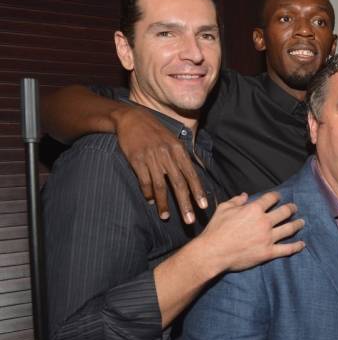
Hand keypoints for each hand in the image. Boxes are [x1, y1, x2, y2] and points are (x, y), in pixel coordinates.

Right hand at [113, 105, 206, 223]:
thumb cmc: (156, 132)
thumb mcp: (173, 140)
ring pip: (160, 186)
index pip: (191, 174)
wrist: (132, 118)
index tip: (203, 206)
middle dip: (185, 204)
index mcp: (179, 150)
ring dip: (164, 204)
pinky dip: (148, 193)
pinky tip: (151, 201)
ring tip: (165, 217)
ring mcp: (151, 157)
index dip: (198, 191)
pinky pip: (144, 180)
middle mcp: (167, 155)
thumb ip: (183, 157)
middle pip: (178, 184)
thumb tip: (194, 175)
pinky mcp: (136, 159)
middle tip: (189, 220)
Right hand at [194, 191, 304, 276]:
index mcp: (254, 209)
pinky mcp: (268, 252)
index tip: (279, 197)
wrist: (213, 252)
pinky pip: (287, 249)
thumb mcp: (223, 209)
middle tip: (294, 207)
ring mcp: (268, 238)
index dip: (276, 196)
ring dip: (297, 224)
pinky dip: (296, 246)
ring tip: (302, 222)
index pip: (270, 199)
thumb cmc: (216, 230)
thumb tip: (245, 195)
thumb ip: (236, 201)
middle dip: (291, 208)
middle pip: (284, 212)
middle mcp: (264, 222)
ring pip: (289, 229)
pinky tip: (302, 244)